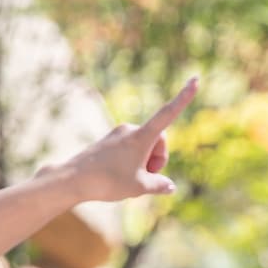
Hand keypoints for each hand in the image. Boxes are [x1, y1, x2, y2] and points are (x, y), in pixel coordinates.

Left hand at [52, 76, 198, 203]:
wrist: (72, 180)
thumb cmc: (107, 181)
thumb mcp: (139, 187)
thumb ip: (159, 185)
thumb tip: (169, 186)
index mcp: (141, 136)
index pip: (169, 113)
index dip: (184, 97)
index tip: (195, 79)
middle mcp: (130, 130)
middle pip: (157, 141)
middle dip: (157, 159)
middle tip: (146, 179)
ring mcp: (118, 134)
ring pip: (142, 148)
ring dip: (143, 163)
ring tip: (128, 181)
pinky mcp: (108, 141)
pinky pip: (129, 150)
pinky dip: (131, 164)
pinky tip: (118, 178)